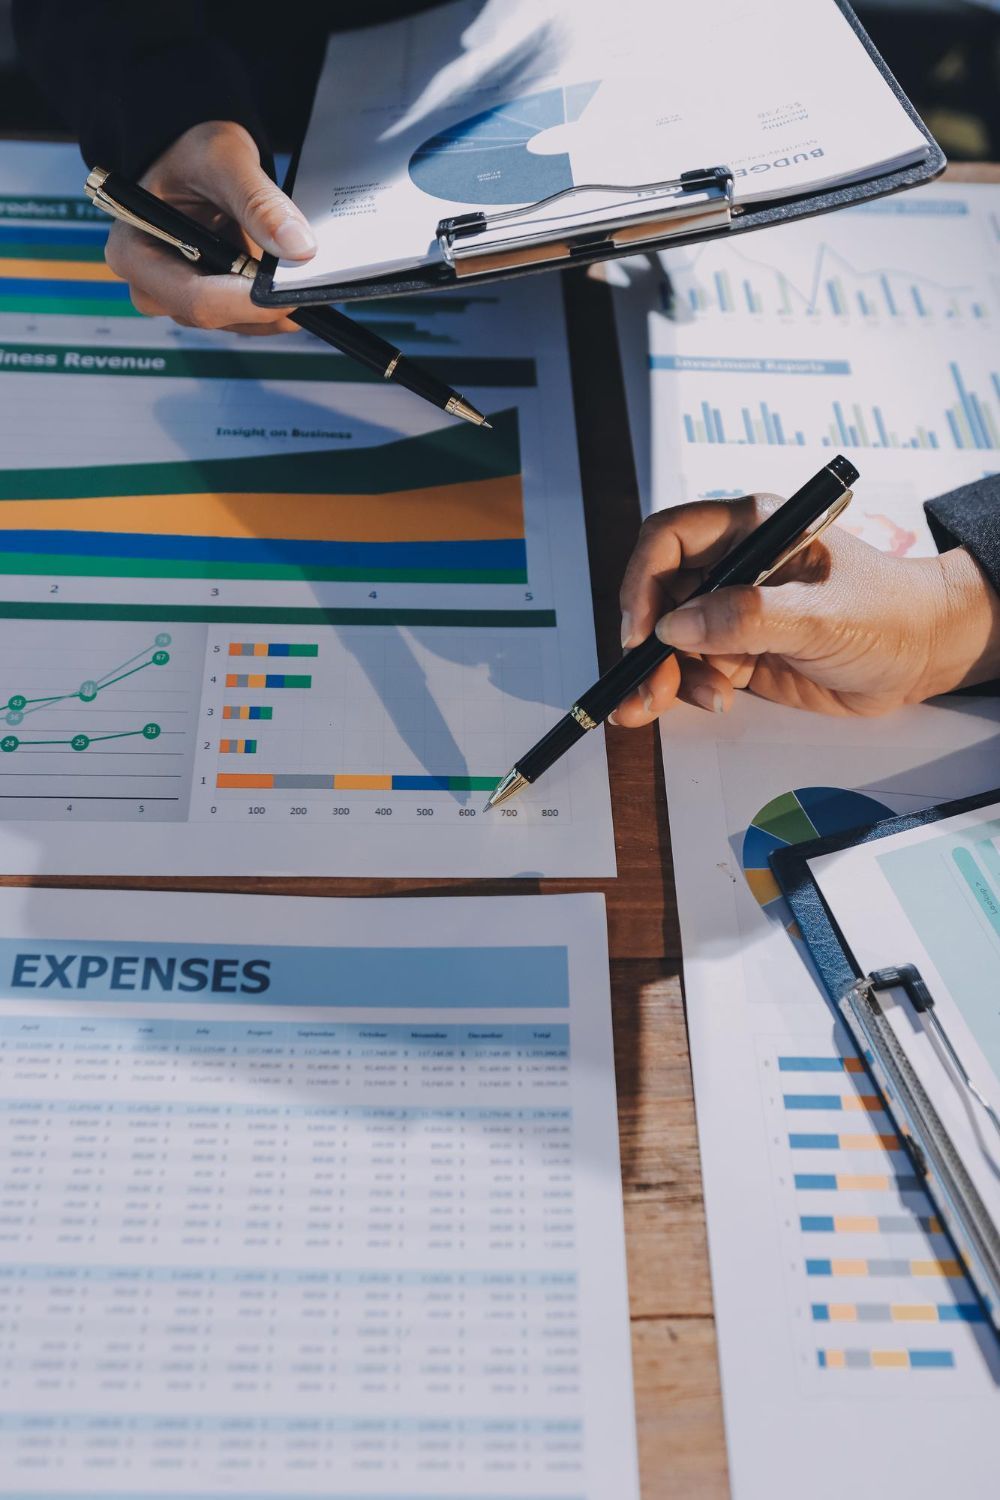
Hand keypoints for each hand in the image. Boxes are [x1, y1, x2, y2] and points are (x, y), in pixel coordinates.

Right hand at [104, 121, 315, 333]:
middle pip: (214, 317)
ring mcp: (179, 298)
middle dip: (263, 307)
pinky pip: (245, 318)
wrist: (197, 159)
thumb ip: (259, 202)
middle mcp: (150, 284)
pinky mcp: (207, 301)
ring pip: (234, 323)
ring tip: (306, 281)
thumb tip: (299, 248)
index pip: (194, 297)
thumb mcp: (225, 160)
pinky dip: (272, 305)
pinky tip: (294, 287)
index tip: (290, 295)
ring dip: (272, 309)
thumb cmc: (194, 153)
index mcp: (134, 251)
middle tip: (310, 289)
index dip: (247, 303)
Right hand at [614, 493, 999, 722]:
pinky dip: (687, 689)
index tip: (643, 632)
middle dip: (646, 643)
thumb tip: (675, 626)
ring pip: (668, 639)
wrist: (924, 655)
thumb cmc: (890, 614)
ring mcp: (732, 611)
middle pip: (657, 595)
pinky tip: (714, 700)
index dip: (643, 581)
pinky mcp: (738, 651)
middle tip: (651, 687)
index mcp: (752, 530)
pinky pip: (691, 668)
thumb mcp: (822, 614)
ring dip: (666, 674)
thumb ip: (748, 617)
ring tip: (694, 700)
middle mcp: (733, 566)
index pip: (669, 538)